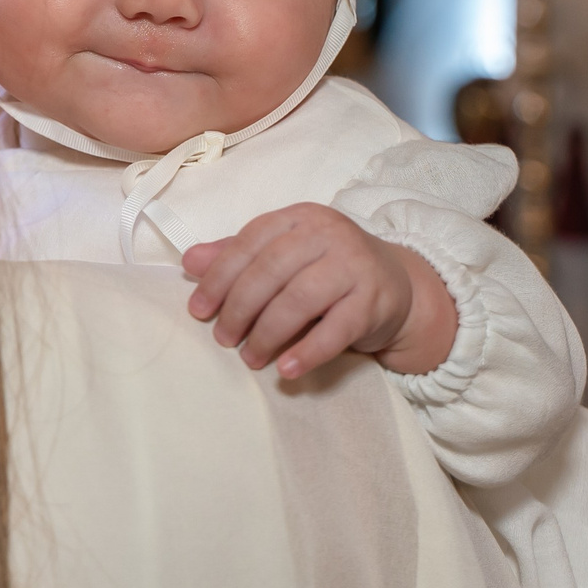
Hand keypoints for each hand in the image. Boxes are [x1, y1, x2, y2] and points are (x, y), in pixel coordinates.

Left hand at [181, 203, 458, 380]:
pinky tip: (286, 369)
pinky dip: (308, 351)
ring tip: (251, 357)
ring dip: (268, 332)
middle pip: (272, 270)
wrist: (397, 285)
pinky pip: (337, 329)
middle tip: (224, 338)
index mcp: (300, 218)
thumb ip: (238, 256)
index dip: (220, 276)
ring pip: (301, 299)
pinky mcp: (374, 300)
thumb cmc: (328, 270)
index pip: (250, 242)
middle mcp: (328, 234)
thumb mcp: (285, 256)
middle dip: (240, 307)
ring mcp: (354, 265)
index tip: (198, 310)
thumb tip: (190, 261)